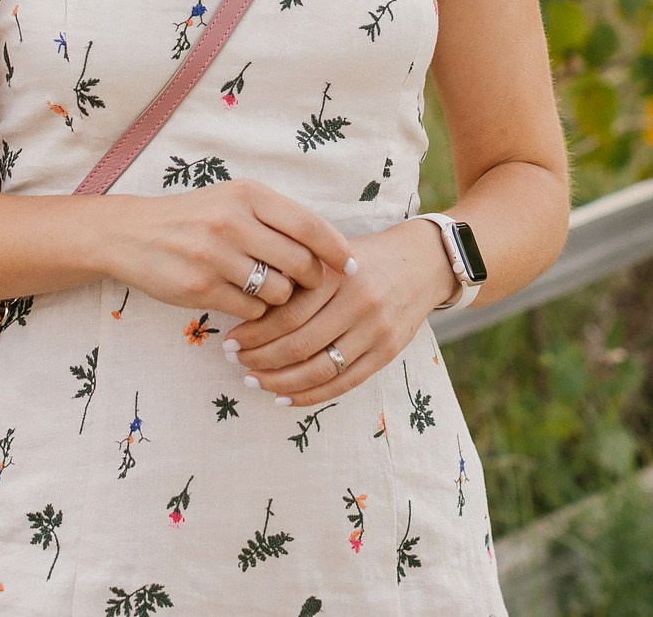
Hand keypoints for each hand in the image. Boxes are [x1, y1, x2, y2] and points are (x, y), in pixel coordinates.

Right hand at [99, 180, 353, 321]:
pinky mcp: (200, 287)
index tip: (352, 266)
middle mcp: (234, 221)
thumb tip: (326, 249)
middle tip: (308, 286)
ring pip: (279, 291)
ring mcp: (216, 256)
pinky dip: (255, 311)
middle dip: (312, 280)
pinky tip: (242, 300)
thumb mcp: (233, 200)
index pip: (309, 224)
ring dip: (282, 298)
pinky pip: (251, 309)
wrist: (132, 234)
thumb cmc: (194, 218)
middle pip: (300, 263)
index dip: (337, 249)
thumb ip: (275, 218)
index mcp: (248, 195)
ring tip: (267, 291)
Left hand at [223, 218, 455, 407]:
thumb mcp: (330, 255)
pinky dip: (310, 395)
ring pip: (320, 369)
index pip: (287, 313)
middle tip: (236, 361)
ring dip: (280, 382)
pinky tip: (284, 397)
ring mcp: (376, 330)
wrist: (422, 263)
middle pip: (300, 345)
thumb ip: (298, 278)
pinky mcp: (387, 352)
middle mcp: (359, 303)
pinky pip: (343, 384)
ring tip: (254, 380)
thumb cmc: (364, 258)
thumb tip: (247, 306)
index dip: (254, 333)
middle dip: (261, 359)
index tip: (231, 340)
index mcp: (337, 274)